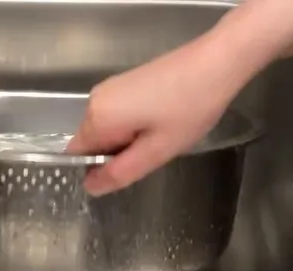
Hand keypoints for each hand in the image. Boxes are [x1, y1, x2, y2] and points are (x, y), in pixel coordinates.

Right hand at [66, 31, 259, 194]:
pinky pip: (117, 115)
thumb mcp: (156, 152)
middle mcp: (95, 99)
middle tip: (151, 152)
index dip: (98, 169)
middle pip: (91, 142)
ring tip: (160, 135)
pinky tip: (161, 120)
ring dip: (127, 140)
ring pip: (106, 129)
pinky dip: (133, 125)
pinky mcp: (124, 82)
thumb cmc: (188, 109)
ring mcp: (110, 88)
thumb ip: (119, 173)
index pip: (77, 155)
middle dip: (115, 154)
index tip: (128, 169)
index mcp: (97, 117)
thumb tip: (89, 186)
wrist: (215, 63)